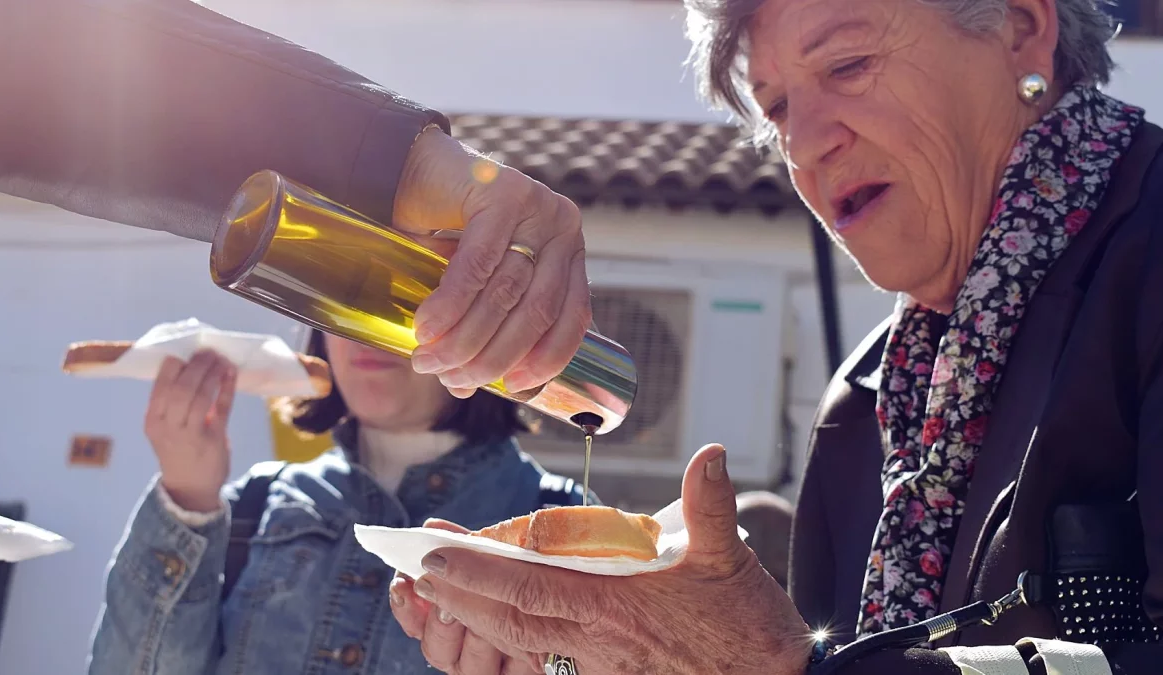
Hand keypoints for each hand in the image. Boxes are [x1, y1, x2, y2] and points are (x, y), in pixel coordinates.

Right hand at [144, 350, 236, 512]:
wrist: (189, 489)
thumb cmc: (178, 450)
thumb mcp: (165, 427)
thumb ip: (173, 401)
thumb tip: (191, 364)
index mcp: (152, 419)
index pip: (161, 384)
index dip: (176, 363)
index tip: (188, 350)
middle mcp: (167, 427)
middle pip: (182, 387)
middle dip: (197, 365)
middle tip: (209, 352)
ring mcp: (189, 435)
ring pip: (201, 396)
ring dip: (213, 374)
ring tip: (221, 360)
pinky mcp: (212, 441)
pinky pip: (222, 408)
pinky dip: (227, 388)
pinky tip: (231, 374)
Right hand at [393, 128, 590, 398]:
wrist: (409, 169)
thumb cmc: (443, 231)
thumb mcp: (473, 285)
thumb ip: (478, 329)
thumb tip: (464, 388)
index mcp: (568, 254)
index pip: (574, 318)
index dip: (548, 359)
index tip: (513, 387)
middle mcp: (563, 229)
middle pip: (537, 312)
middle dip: (492, 357)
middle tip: (450, 378)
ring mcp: (539, 207)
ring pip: (506, 293)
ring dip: (464, 337)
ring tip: (428, 360)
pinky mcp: (505, 192)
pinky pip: (478, 265)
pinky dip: (450, 304)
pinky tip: (426, 327)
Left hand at [409, 445, 814, 674]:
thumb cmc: (746, 625)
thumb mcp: (728, 558)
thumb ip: (710, 506)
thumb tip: (711, 454)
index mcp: (613, 606)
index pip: (525, 585)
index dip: (475, 568)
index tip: (434, 550)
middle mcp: (594, 639)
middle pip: (507, 616)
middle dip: (456, 594)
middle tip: (416, 570)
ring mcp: (598, 662)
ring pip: (518, 641)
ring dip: (474, 617)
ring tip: (438, 595)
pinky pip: (542, 659)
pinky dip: (508, 640)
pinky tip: (495, 627)